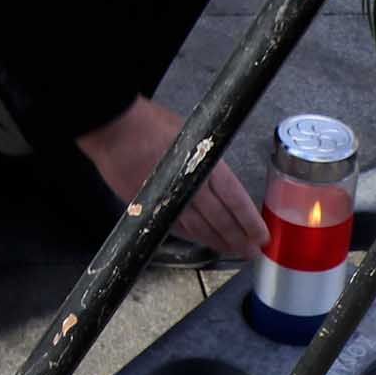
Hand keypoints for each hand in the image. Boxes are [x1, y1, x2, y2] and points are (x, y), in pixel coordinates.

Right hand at [78, 96, 267, 259]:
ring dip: (218, 242)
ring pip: (199, 229)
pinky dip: (193, 236)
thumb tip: (223, 181)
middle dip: (238, 239)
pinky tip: (203, 240)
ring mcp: (168, 200)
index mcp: (204, 164)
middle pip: (220, 220)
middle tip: (251, 251)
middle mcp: (189, 187)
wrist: (113, 129)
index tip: (261, 236)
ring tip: (232, 251)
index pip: (235, 200)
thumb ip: (208, 161)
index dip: (250, 221)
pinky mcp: (150, 208)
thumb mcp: (192, 134)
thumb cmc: (150, 123)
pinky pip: (177, 228)